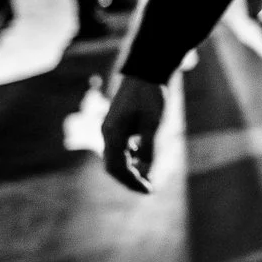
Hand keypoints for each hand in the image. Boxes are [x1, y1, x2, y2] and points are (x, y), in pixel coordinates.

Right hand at [102, 75, 168, 193]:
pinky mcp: (117, 125)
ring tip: (148, 178)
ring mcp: (111, 129)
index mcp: (113, 133)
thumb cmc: (151, 95)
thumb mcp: (154, 123)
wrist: (145, 71)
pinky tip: (143, 158)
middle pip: (114, 166)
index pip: (118, 167)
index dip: (132, 182)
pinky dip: (131, 158)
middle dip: (130, 179)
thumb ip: (149, 148)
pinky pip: (120, 148)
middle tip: (148, 189)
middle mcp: (108, 133)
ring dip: (130, 169)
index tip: (149, 190)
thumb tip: (148, 172)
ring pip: (116, 158)